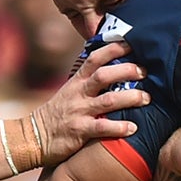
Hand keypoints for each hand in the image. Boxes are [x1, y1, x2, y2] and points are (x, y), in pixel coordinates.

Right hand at [27, 41, 147, 163]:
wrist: (33, 137)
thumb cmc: (58, 114)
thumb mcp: (70, 92)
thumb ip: (89, 83)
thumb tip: (115, 72)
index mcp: (77, 81)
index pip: (94, 58)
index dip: (113, 49)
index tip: (131, 44)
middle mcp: (78, 93)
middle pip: (104, 75)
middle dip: (126, 71)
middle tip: (145, 72)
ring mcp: (79, 111)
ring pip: (108, 101)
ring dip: (130, 98)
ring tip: (147, 99)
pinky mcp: (79, 131)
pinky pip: (102, 127)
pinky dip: (119, 127)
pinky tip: (133, 128)